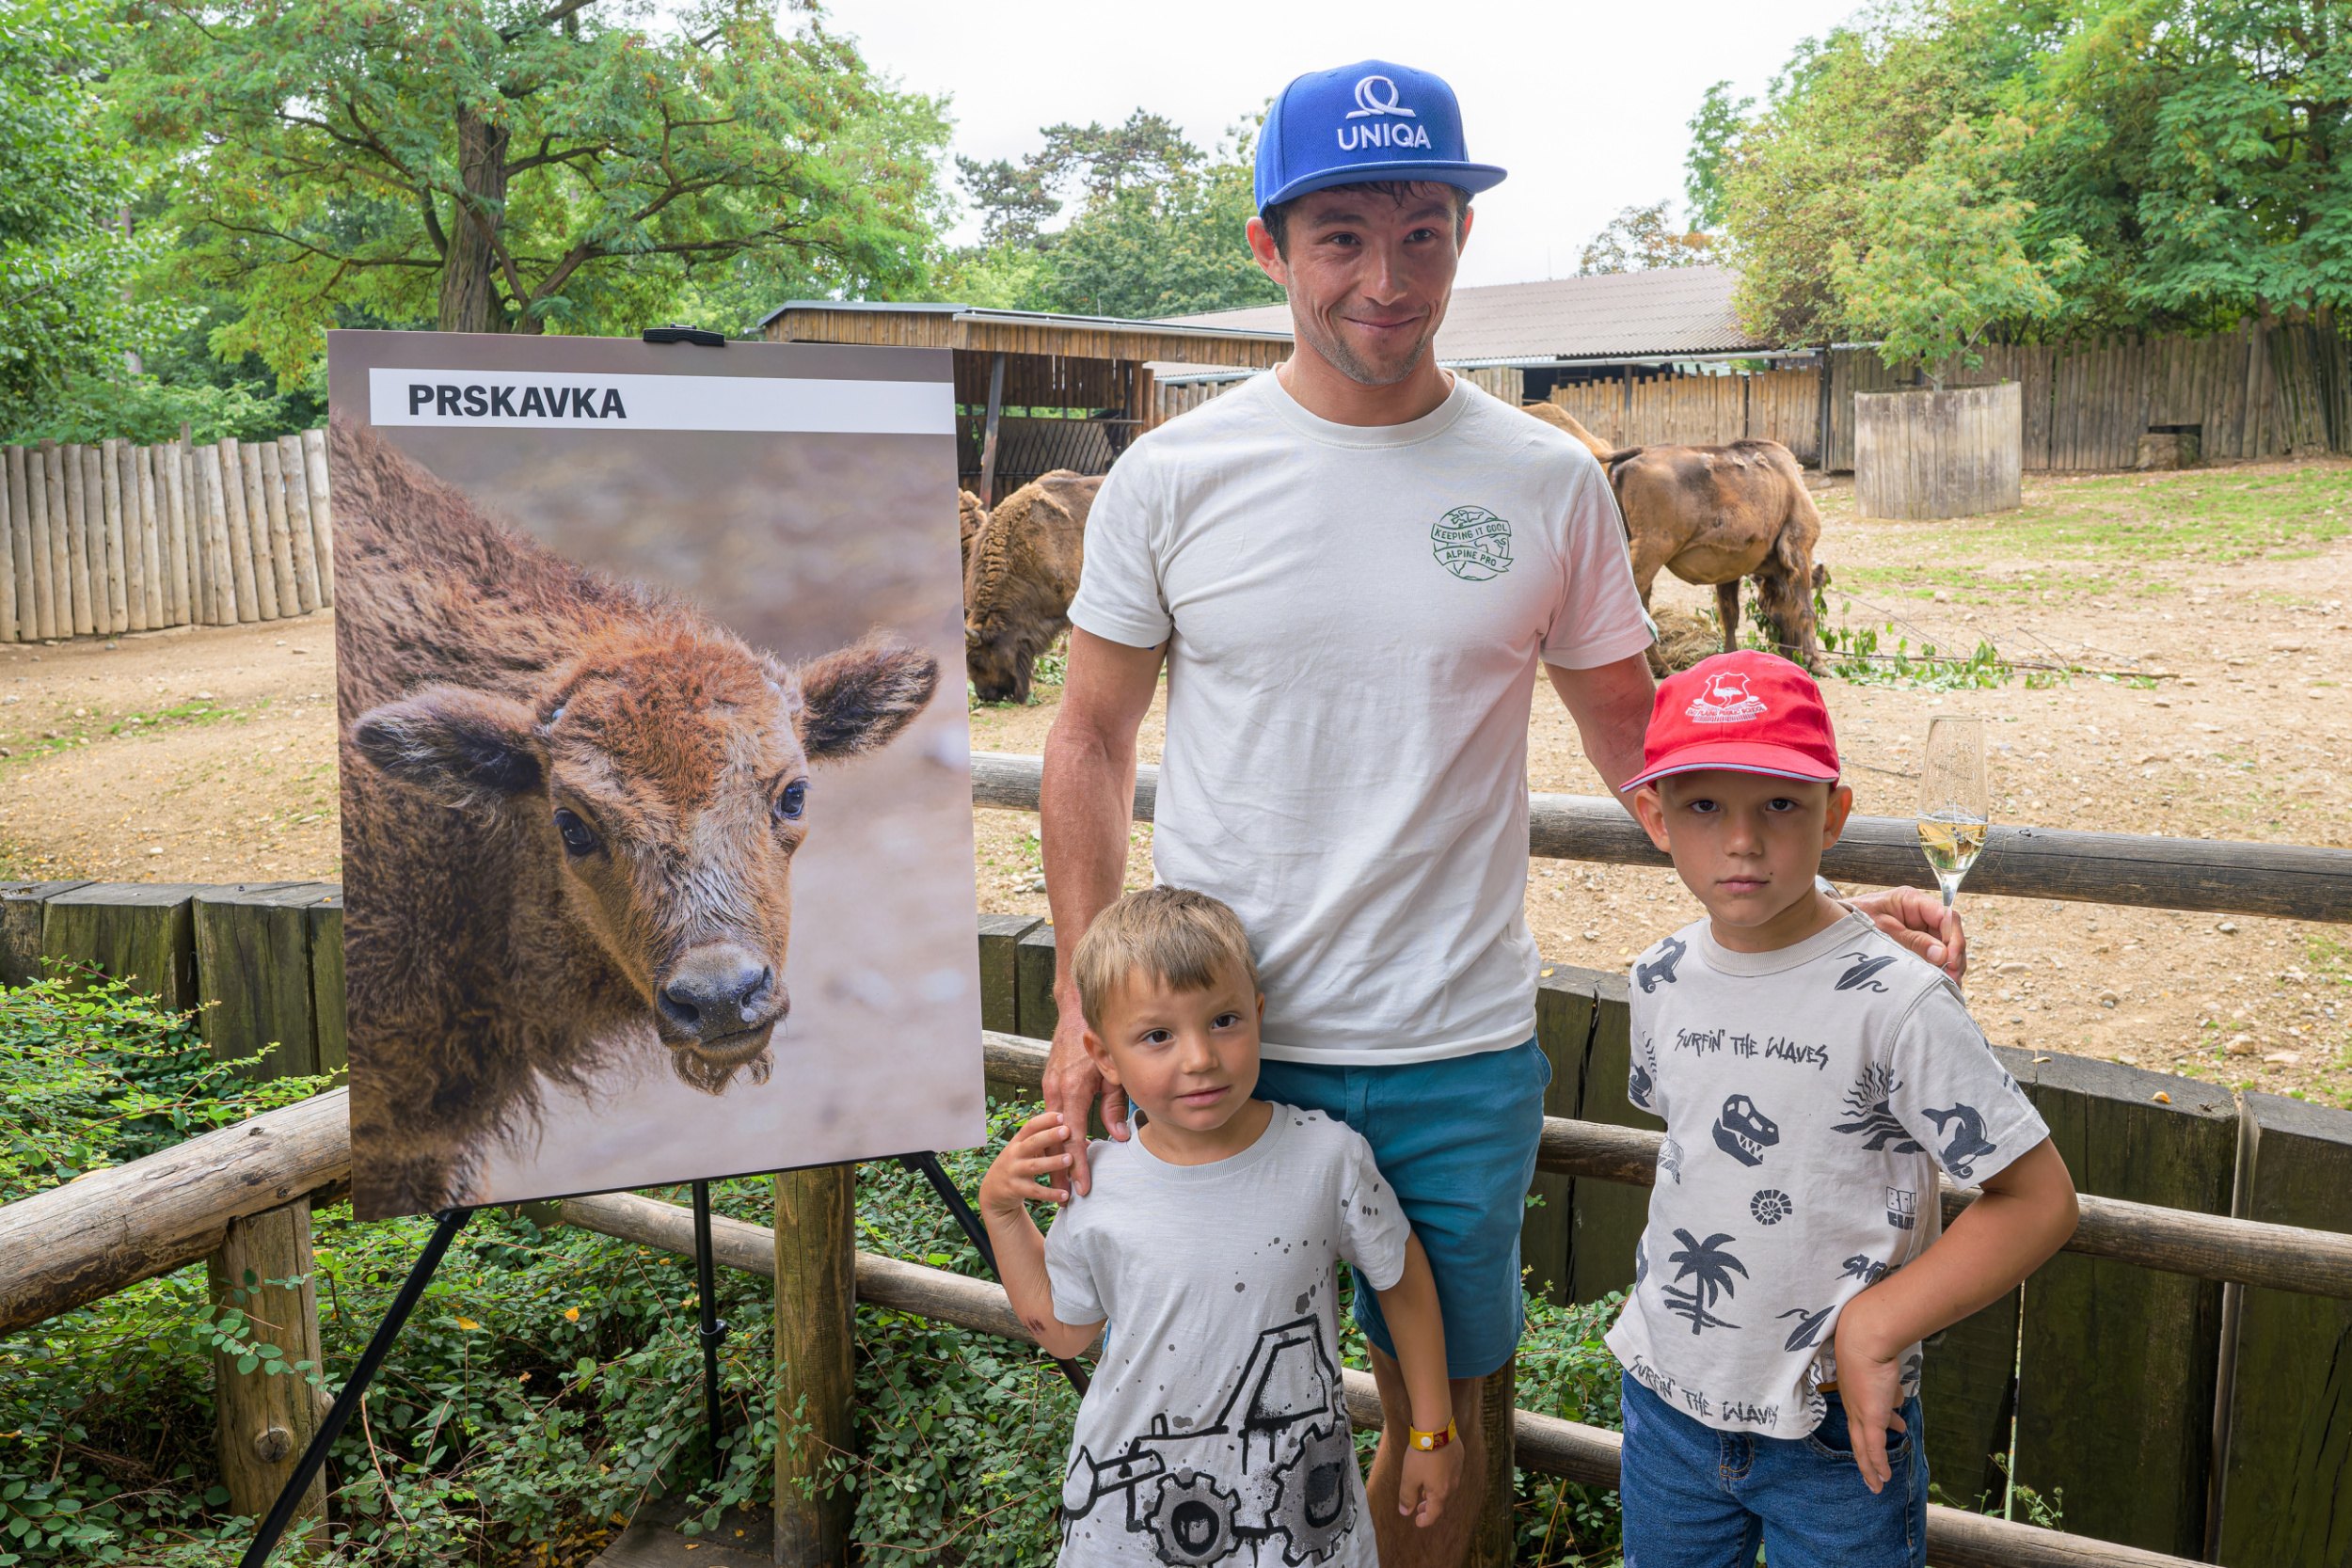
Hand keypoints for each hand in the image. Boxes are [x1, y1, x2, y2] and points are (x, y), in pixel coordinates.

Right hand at [979, 1111, 1077, 1219]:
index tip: (1061, 1114)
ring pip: (1034, 1166)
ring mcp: (1014, 1171)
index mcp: (1019, 1140)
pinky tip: (1065, 1194)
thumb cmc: (1018, 1164)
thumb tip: (1085, 1142)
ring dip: (1053, 1163)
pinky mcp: (1015, 1189)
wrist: (993, 1190)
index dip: (1045, 1120)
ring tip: (1070, 1160)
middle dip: (1049, 1136)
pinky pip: (1035, 1191)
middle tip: (1067, 1130)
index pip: (1031, 1126)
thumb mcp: (1026, 1150)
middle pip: (1032, 1142)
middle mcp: (1014, 1153)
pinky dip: (1050, 1193)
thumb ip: (1049, 1144)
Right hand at [1043, 1000, 1127, 1195]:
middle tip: (1063, 1201)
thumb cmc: (1098, 1043)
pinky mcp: (1048, 1085)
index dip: (1078, 1165)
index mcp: (1072, 1090)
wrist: (1074, 1014)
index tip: (1081, 1188)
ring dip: (1051, 1160)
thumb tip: (1120, 1137)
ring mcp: (1048, 1088)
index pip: (1074, 1138)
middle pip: (1055, 1142)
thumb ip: (1114, 1106)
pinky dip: (1051, 1141)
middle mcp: (1055, 1092)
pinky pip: (1048, 1120)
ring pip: (1047, 1133)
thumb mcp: (1112, 1075)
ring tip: (1056, 1187)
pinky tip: (1055, 1156)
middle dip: (1058, 1172)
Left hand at [1398, 1440, 1461, 1527]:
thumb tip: (1405, 1512)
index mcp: (1440, 1493)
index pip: (1434, 1513)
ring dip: (1436, 1493)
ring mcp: (1457, 1471)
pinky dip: (1441, 1479)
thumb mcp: (1409, 1477)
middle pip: (1441, 1501)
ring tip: (1426, 1492)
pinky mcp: (1459, 1458)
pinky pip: (1450, 1474)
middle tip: (1420, 1509)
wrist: (1436, 1430)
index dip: (1425, 1520)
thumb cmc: (1421, 1456)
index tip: (1418, 1522)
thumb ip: (1407, 1496)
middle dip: (1430, 1507)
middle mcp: (1452, 1485)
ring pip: (1447, 1487)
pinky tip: (1434, 1472)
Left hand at [1830, 1305, 1906, 1494]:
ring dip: (1871, 1467)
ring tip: (1878, 1481)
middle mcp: (1853, 1406)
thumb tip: (1894, 1399)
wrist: (1865, 1341)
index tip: (1879, 1437)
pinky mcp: (1870, 1419)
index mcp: (1852, 1394)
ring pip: (1863, 1449)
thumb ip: (1887, 1388)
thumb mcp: (1882, 1372)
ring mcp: (1860, 1414)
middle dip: (1865, 1457)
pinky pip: (1874, 1449)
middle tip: (1872, 1471)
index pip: (1859, 1418)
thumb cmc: (1872, 1347)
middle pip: (1857, 1439)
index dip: (1868, 1431)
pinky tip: (1884, 1477)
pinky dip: (1878, 1465)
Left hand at [1846, 886, 1965, 982]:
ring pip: (1945, 945)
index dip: (1954, 938)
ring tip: (1950, 984)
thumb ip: (1913, 941)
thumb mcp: (1883, 930)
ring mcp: (1919, 927)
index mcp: (1912, 900)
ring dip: (1949, 964)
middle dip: (1955, 955)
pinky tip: (1941, 982)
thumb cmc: (1855, 920)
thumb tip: (1943, 955)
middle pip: (1949, 933)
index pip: (1946, 916)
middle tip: (1953, 978)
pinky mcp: (1915, 942)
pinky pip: (1933, 954)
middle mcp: (1920, 913)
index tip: (1952, 960)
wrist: (1832, 924)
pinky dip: (1938, 968)